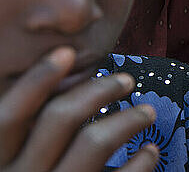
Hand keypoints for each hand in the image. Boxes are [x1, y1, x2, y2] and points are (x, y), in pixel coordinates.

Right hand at [0, 47, 158, 171]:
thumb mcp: (16, 165)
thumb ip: (29, 138)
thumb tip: (62, 88)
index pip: (7, 117)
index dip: (35, 81)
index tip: (67, 53)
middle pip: (59, 119)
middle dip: (99, 90)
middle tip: (126, 79)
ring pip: (93, 141)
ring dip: (127, 118)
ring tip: (147, 113)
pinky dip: (141, 162)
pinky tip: (149, 153)